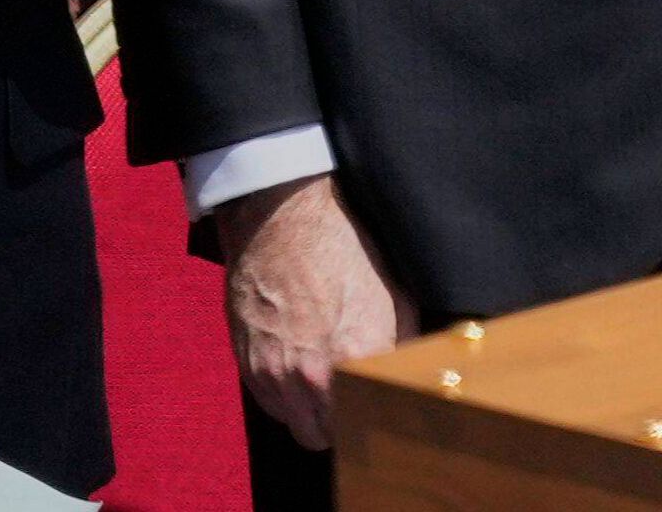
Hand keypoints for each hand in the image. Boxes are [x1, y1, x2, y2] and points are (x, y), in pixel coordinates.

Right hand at [216, 177, 410, 452]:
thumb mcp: (396, 296)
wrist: (281, 224)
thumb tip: (413, 374)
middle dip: (347, 425)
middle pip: (330, 437)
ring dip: (316, 417)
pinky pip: (273, 409)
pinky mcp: (248, 367)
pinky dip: (290, 403)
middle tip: (361, 406)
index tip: (388, 412)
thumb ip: (402, 346)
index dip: (381, 418)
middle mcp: (311, 376)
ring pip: (299, 428)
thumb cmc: (344, 252)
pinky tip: (305, 377)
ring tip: (333, 391)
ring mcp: (274, 375)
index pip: (372, 420)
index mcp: (355, 358)